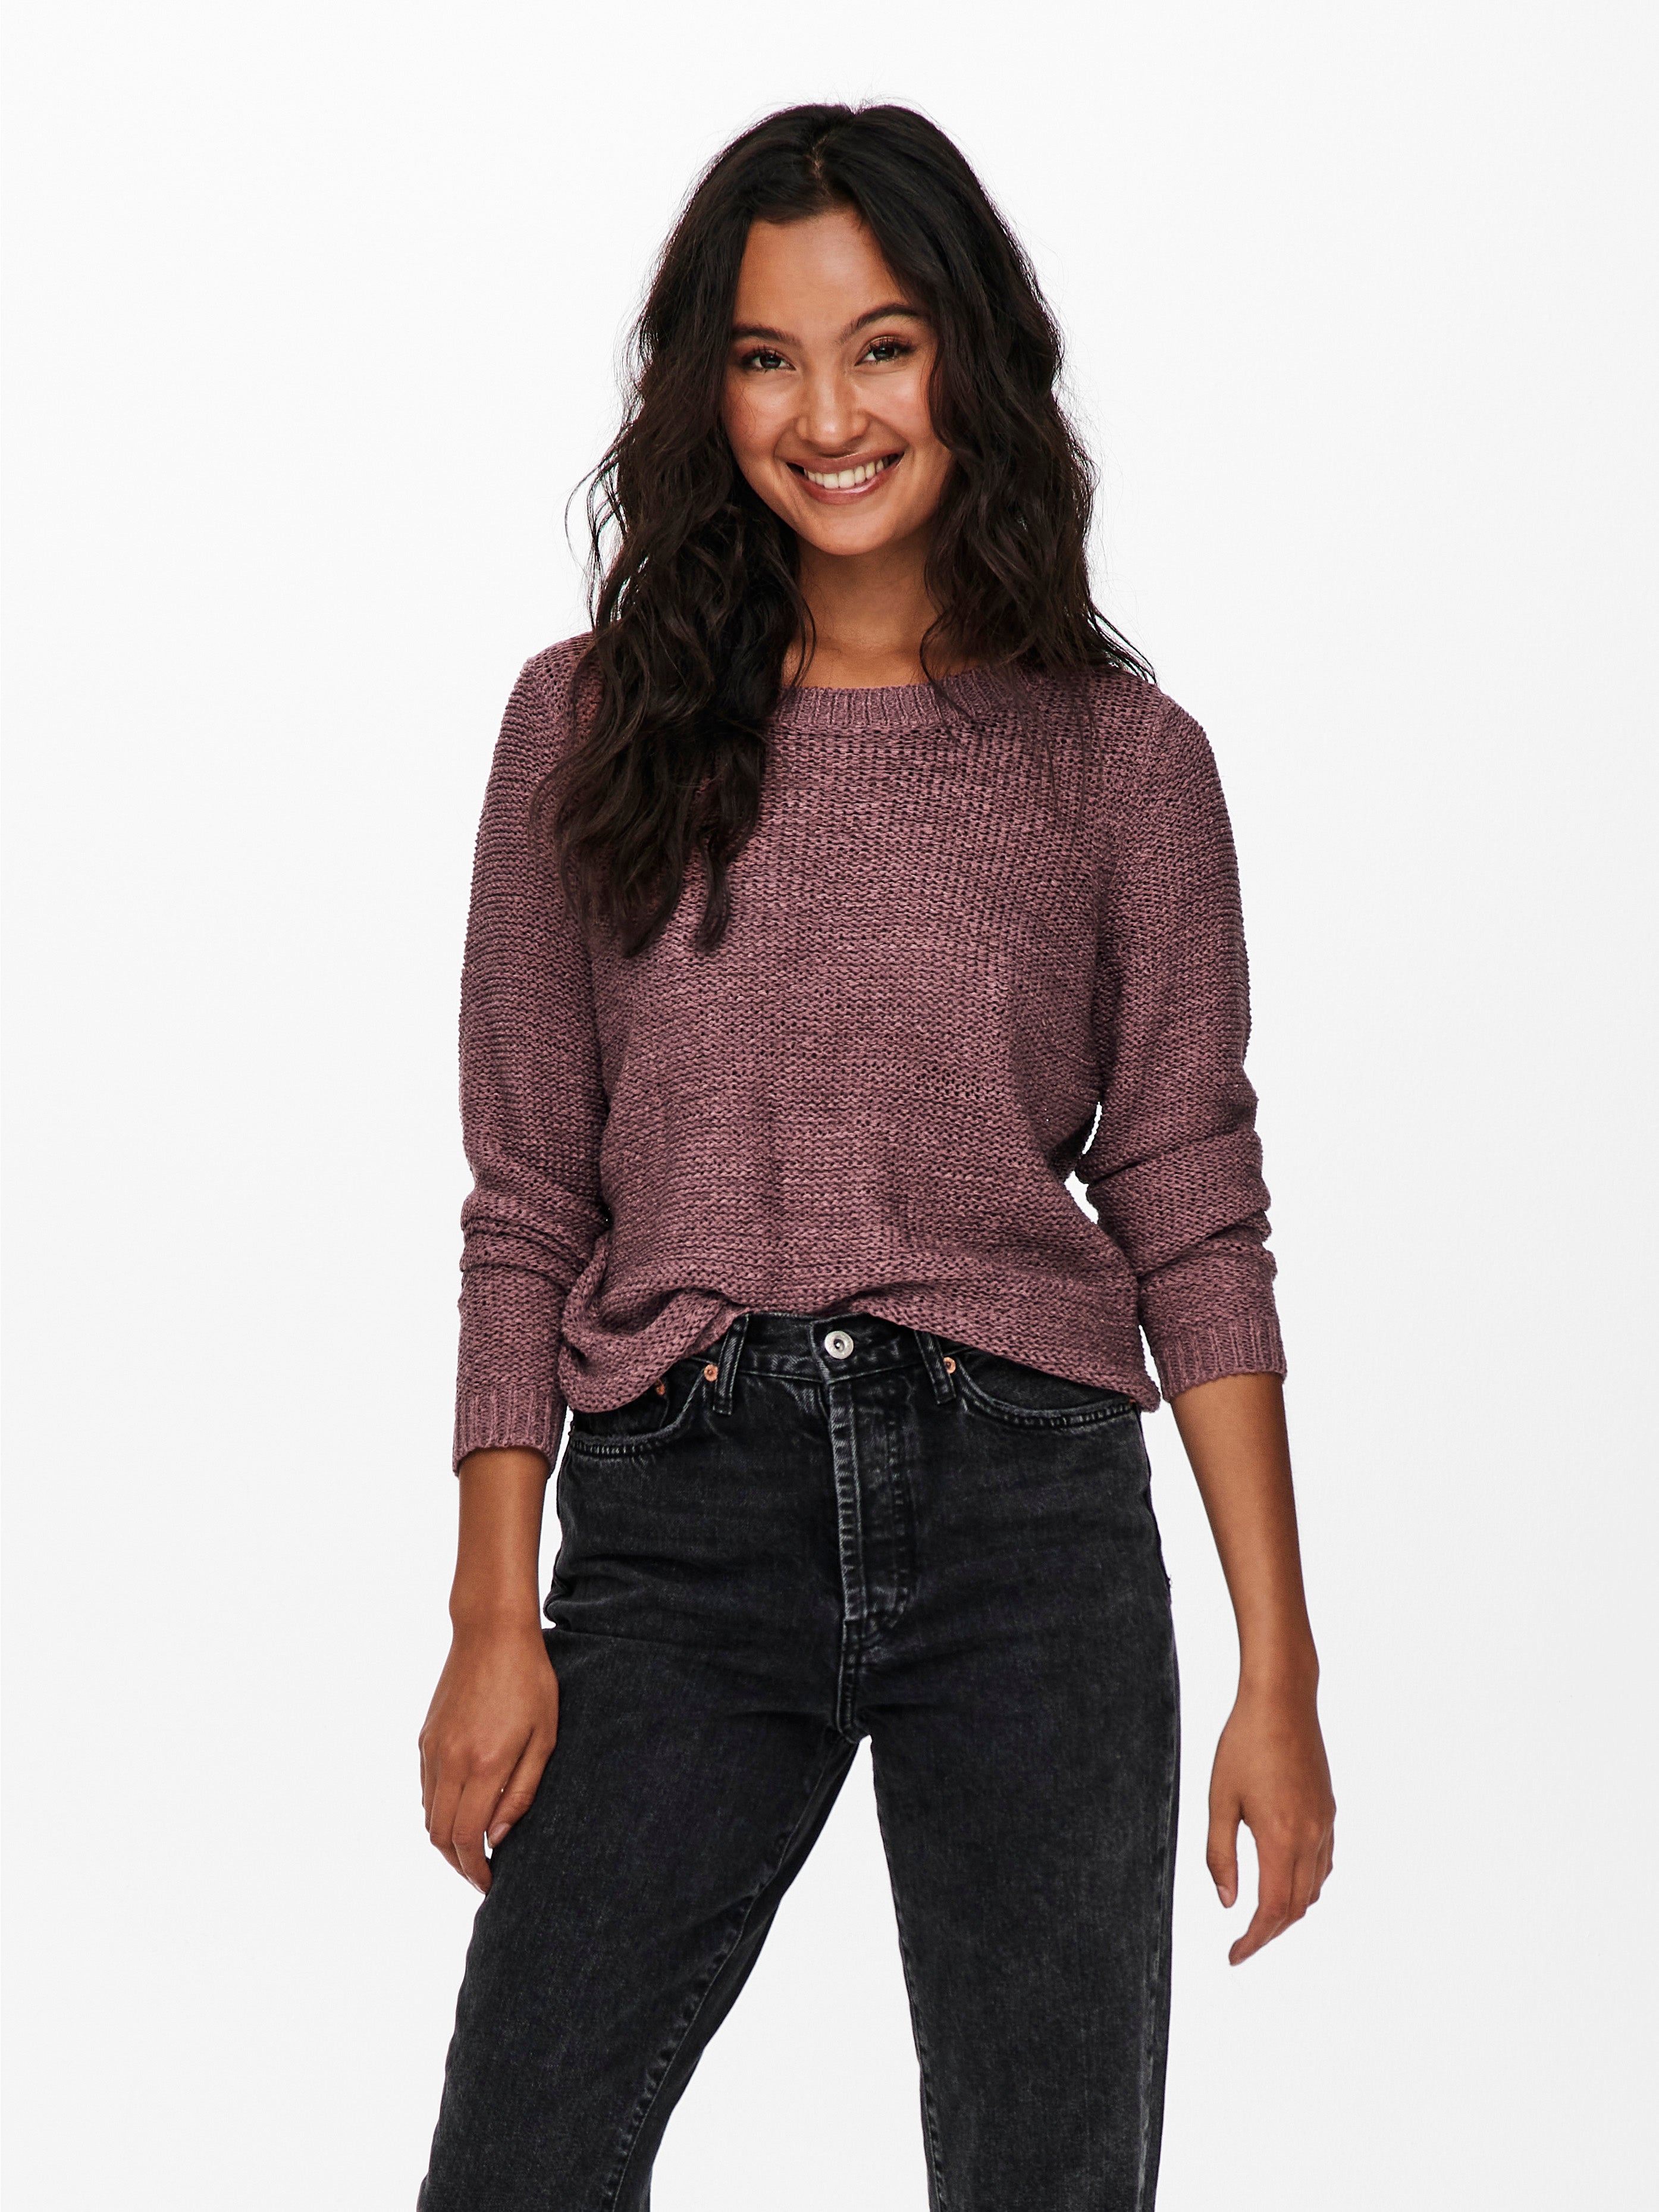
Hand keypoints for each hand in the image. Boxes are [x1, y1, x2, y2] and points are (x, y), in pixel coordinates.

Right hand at [418, 1621, 559, 1892]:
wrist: (491, 1632)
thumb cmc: (529, 1681)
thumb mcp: (544, 1737)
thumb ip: (522, 1791)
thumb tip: (499, 1836)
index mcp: (484, 1764)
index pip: (467, 1839)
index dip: (477, 1871)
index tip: (492, 1884)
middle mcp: (451, 1761)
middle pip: (440, 1836)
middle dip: (459, 1865)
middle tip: (482, 1875)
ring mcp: (433, 1749)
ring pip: (428, 1815)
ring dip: (446, 1842)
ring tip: (474, 1850)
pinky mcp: (425, 1737)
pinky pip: (426, 1789)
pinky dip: (438, 1812)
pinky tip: (461, 1811)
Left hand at [1206, 1678, 1334, 1963]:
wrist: (1282, 1700)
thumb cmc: (1243, 1743)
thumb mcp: (1219, 1799)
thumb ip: (1220, 1855)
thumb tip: (1228, 1902)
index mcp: (1281, 1838)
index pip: (1271, 1910)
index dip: (1254, 1941)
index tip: (1234, 1957)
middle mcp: (1311, 1837)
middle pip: (1296, 1907)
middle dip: (1270, 1933)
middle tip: (1242, 1945)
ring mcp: (1324, 1823)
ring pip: (1313, 1887)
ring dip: (1289, 1910)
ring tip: (1260, 1919)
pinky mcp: (1328, 1810)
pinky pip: (1323, 1863)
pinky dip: (1306, 1884)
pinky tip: (1285, 1879)